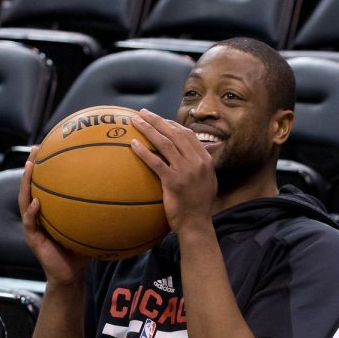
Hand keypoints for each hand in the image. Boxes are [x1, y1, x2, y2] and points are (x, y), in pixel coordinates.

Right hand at [20, 146, 87, 286]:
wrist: (70, 276)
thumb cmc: (84, 251)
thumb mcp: (92, 227)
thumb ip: (101, 211)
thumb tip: (126, 192)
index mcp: (50, 210)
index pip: (47, 183)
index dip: (47, 164)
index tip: (51, 143)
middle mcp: (39, 214)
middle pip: (31, 185)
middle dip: (31, 166)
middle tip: (35, 148)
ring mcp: (33, 226)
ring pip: (24, 200)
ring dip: (25, 183)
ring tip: (30, 168)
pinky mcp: (33, 239)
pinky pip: (30, 223)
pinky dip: (31, 212)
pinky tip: (36, 202)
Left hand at [129, 109, 216, 236]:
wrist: (196, 224)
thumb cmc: (197, 205)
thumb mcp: (205, 181)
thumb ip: (198, 165)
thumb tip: (188, 155)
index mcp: (205, 159)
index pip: (187, 135)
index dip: (171, 124)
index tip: (158, 120)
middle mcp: (197, 162)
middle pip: (175, 134)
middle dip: (157, 120)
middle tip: (143, 113)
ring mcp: (186, 171)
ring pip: (165, 144)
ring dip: (148, 130)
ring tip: (135, 122)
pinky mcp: (174, 182)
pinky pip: (156, 163)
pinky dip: (144, 152)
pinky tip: (133, 145)